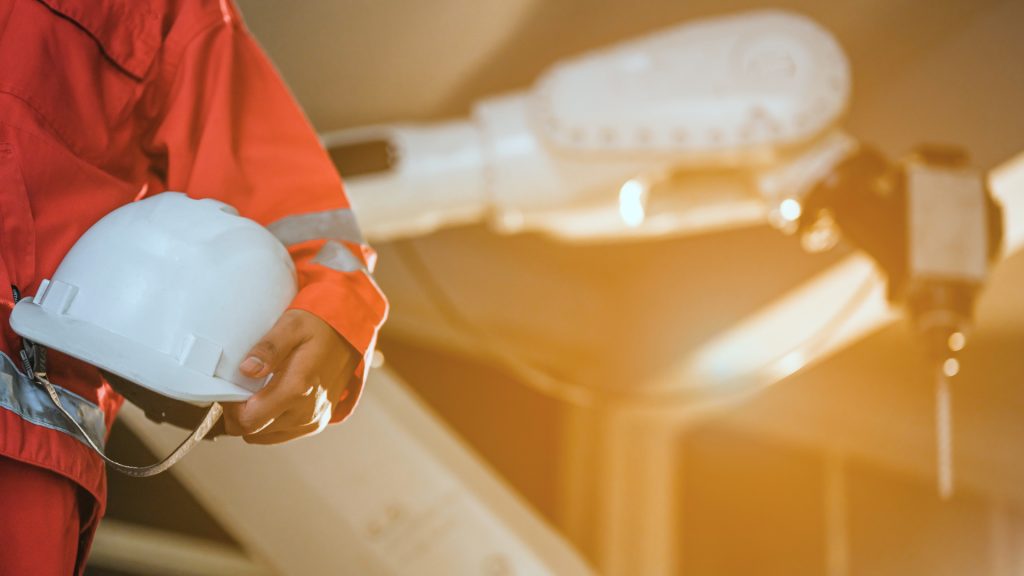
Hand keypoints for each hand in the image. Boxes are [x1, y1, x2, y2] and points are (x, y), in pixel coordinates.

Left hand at [222, 309, 358, 443]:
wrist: (350, 333)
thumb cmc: (320, 326)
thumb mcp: (291, 326)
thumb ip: (268, 349)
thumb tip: (246, 369)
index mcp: (298, 388)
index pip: (249, 421)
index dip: (230, 410)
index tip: (229, 390)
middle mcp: (307, 411)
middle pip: (253, 433)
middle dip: (240, 414)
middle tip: (240, 389)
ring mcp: (313, 420)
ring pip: (265, 437)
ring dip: (255, 420)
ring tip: (256, 393)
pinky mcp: (317, 423)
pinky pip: (281, 434)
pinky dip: (270, 422)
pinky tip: (272, 399)